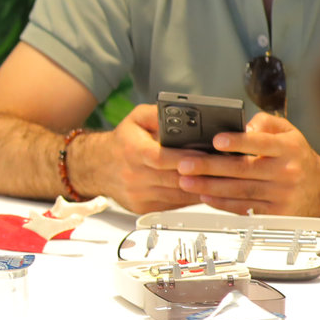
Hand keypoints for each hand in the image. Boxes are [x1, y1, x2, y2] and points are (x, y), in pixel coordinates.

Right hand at [73, 105, 207, 213]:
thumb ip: (158, 113)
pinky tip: (202, 188)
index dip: (186, 158)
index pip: (161, 158)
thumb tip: (182, 113)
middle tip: (224, 168)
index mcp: (132, 151)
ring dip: (200, 188)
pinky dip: (190, 197)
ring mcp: (138, 194)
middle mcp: (133, 175)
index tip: (207, 156)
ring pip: (178, 195)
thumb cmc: (121, 142)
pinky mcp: (143, 207)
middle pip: (174, 179)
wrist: (96, 167)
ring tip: (219, 179)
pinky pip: (174, 205)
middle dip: (201, 174)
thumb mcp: (136, 119)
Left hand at [178, 113, 319, 214]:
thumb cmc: (297, 156)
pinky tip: (204, 195)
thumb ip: (266, 122)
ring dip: (209, 187)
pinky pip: (244, 208)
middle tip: (185, 165)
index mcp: (288, 149)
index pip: (261, 143)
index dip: (238, 142)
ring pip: (239, 191)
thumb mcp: (289, 132)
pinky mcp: (276, 213)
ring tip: (186, 181)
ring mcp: (281, 195)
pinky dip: (221, 203)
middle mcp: (286, 172)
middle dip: (210, 167)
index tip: (216, 140)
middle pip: (243, 170)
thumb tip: (245, 126)